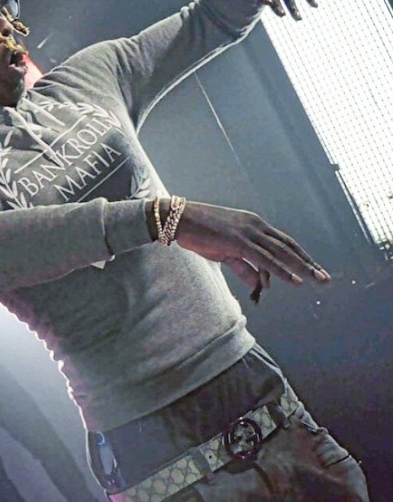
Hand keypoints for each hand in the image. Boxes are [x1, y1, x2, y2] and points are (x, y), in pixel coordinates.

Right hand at [176, 201, 329, 291]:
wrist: (180, 220)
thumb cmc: (201, 233)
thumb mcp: (225, 253)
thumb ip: (244, 268)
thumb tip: (259, 285)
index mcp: (254, 224)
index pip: (283, 242)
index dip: (300, 256)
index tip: (313, 268)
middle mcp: (256, 225)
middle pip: (288, 246)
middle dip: (307, 263)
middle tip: (324, 278)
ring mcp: (248, 232)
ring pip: (280, 252)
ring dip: (300, 267)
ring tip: (316, 280)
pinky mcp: (238, 240)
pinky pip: (264, 258)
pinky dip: (280, 269)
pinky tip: (293, 279)